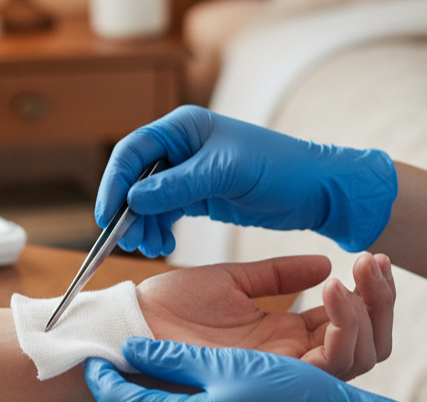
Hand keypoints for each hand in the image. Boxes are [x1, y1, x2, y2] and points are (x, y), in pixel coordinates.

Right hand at [95, 105, 397, 256]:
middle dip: (127, 210)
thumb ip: (177, 186)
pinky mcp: (198, 195)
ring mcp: (188, 172)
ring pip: (147, 199)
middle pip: (135, 177)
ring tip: (148, 248)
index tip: (108, 215)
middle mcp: (181, 147)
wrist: (318, 191)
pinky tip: (162, 245)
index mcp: (184, 128)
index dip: (115, 182)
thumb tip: (133, 199)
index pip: (133, 151)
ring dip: (142, 224)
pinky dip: (159, 228)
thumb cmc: (279, 170)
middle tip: (128, 240)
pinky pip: (165, 212)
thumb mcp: (225, 175)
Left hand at [137, 253, 394, 380]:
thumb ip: (276, 274)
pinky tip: (333, 293)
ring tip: (355, 276)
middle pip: (364, 344)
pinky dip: (343, 328)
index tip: (372, 257)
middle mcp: (289, 360)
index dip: (368, 293)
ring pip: (355, 358)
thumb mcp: (232, 281)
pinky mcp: (269, 380)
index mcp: (283, 336)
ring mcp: (281, 373)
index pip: (345, 322)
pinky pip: (327, 365)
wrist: (133, 325)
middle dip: (382, 304)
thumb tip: (324, 262)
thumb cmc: (170, 306)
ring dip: (368, 314)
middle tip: (376, 263)